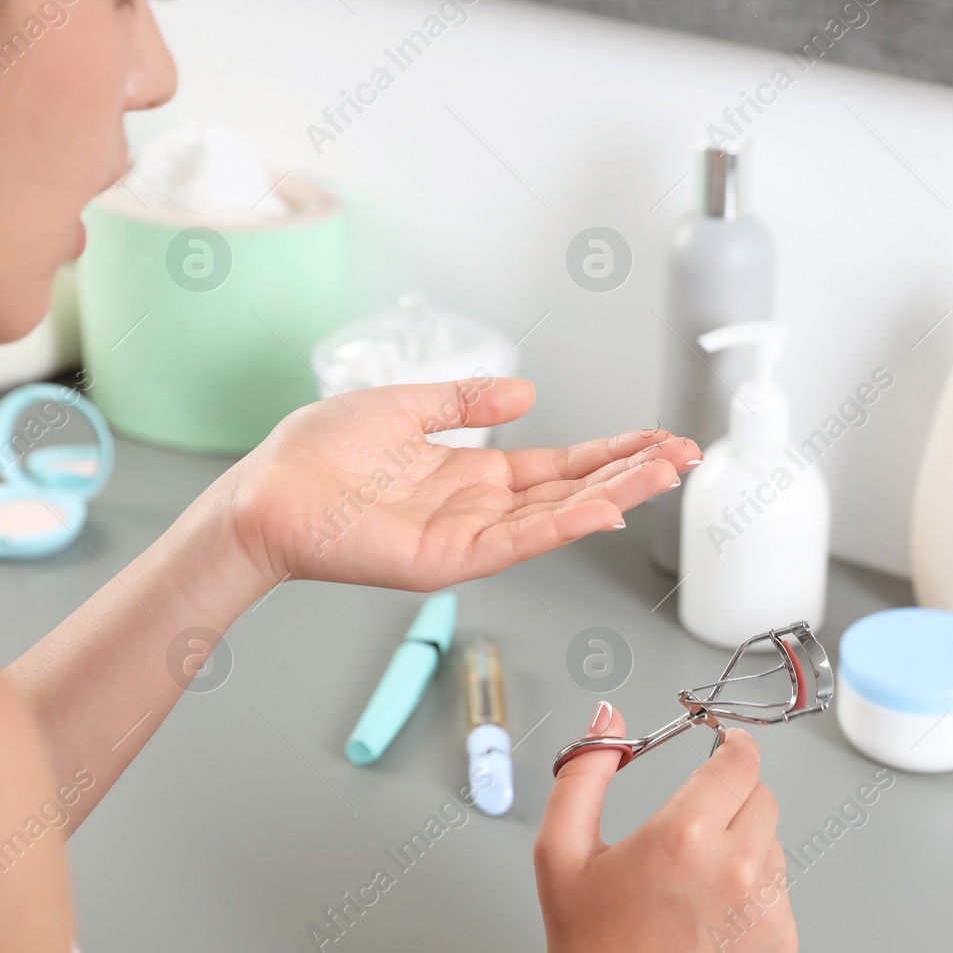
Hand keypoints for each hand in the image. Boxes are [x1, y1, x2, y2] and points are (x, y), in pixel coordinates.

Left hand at [220, 377, 700, 590]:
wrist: (264, 493)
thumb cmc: (316, 454)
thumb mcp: (404, 407)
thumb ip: (466, 401)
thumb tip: (526, 393)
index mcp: (475, 475)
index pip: (562, 466)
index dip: (613, 452)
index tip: (660, 439)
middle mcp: (483, 509)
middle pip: (577, 491)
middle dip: (635, 472)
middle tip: (687, 454)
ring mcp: (471, 538)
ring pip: (560, 516)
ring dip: (617, 495)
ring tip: (667, 472)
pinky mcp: (449, 560)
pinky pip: (518, 542)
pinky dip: (564, 528)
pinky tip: (606, 509)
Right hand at [536, 705, 796, 952]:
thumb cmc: (588, 945)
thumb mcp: (561, 850)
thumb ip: (585, 773)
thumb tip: (608, 721)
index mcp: (683, 837)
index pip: (741, 760)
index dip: (732, 747)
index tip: (725, 747)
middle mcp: (734, 869)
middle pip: (761, 796)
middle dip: (732, 798)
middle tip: (695, 826)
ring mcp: (764, 908)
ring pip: (772, 843)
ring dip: (744, 846)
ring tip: (694, 882)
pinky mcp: (780, 939)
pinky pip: (779, 890)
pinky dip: (753, 893)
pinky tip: (711, 914)